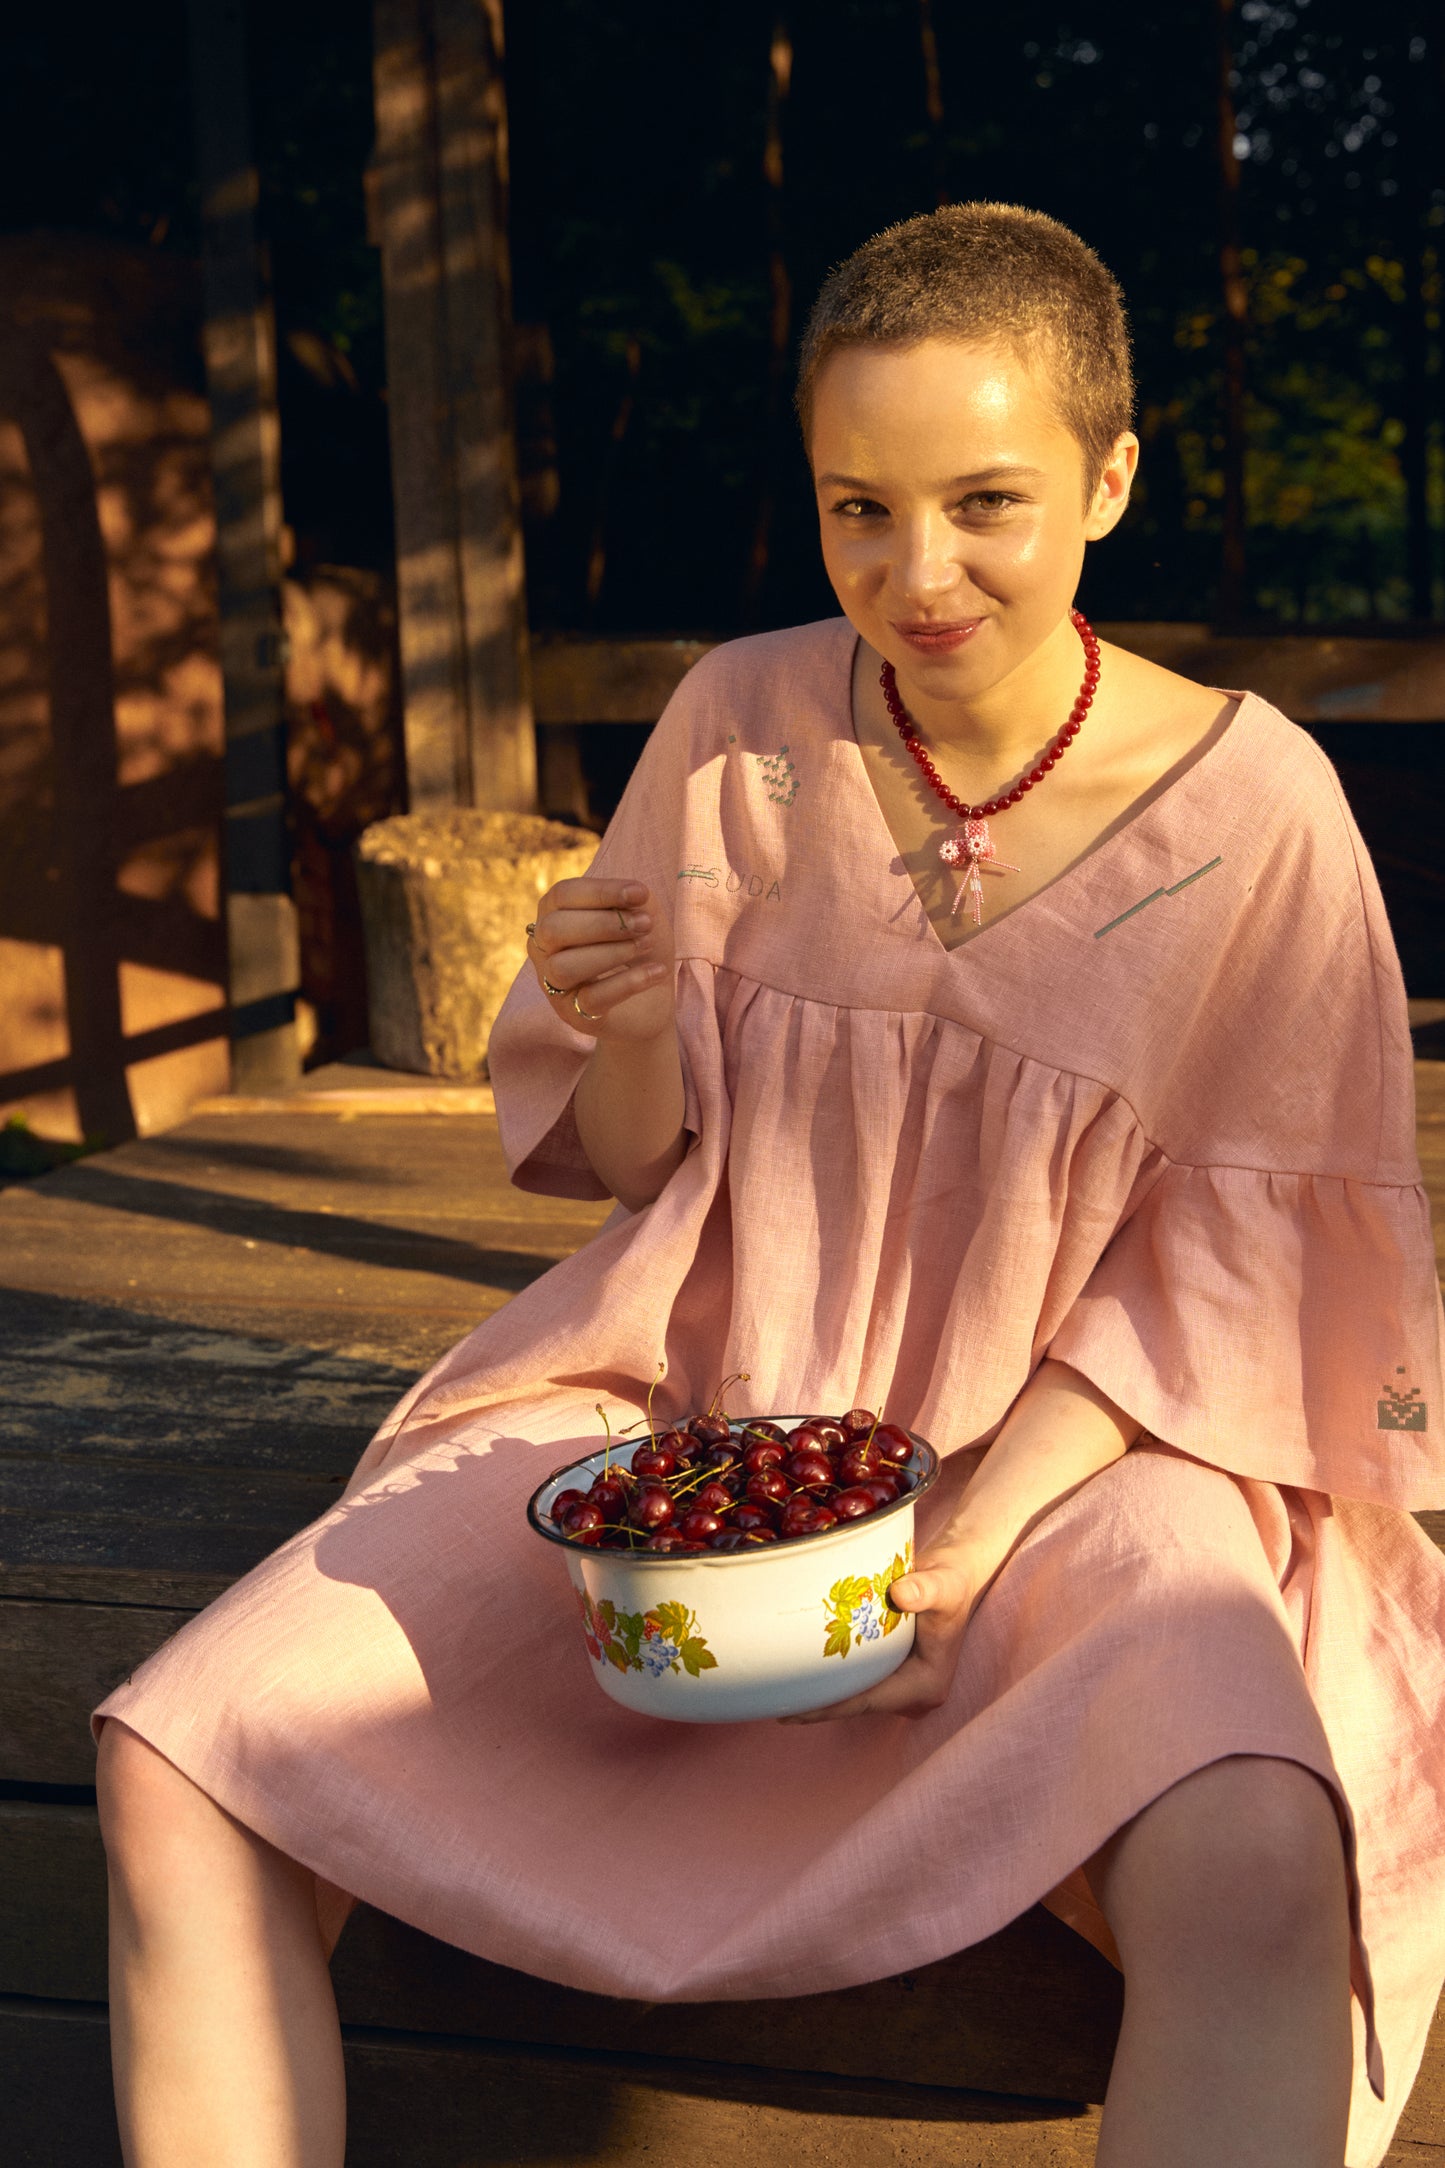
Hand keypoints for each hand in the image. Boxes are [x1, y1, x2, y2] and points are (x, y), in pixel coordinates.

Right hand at [527, 876, 675, 1044]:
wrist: (651, 1001)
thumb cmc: (638, 950)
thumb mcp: (641, 914)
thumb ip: (633, 899)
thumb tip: (635, 895)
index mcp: (553, 915)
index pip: (562, 895)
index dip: (601, 891)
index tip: (640, 894)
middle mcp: (544, 950)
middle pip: (553, 929)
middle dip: (603, 924)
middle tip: (645, 924)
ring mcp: (554, 986)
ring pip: (563, 967)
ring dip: (611, 953)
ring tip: (646, 946)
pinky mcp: (574, 1015)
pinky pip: (592, 998)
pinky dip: (629, 982)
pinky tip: (657, 971)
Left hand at [780, 1547, 982, 1721]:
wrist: (954, 1573)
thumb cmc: (951, 1578)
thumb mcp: (943, 1583)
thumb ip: (926, 1589)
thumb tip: (901, 1594)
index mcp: (926, 1686)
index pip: (868, 1701)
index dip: (830, 1705)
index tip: (794, 1709)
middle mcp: (912, 1693)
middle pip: (856, 1704)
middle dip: (818, 1705)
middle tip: (773, 1702)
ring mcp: (901, 1684)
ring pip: (854, 1694)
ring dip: (821, 1693)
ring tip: (777, 1693)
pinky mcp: (890, 1671)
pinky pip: (855, 1680)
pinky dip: (830, 1677)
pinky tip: (797, 1674)